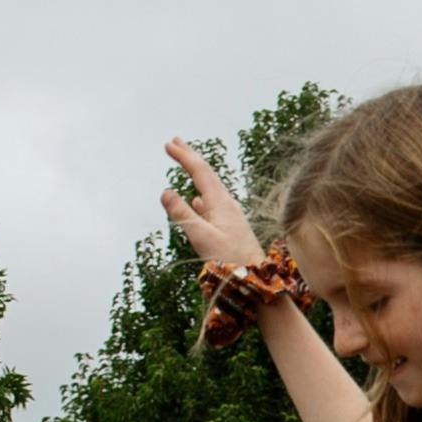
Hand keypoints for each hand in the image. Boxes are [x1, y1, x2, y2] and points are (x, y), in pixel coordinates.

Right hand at [162, 137, 265, 277]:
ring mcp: (230, 215)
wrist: (255, 279)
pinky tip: (197, 201)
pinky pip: (212, 204)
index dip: (184, 156)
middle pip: (207, 174)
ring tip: (185, 165)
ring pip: (210, 188)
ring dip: (195, 174)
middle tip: (175, 142)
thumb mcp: (201, 236)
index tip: (168, 144)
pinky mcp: (231, 227)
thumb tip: (165, 192)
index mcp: (220, 202)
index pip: (200, 171)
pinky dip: (201, 196)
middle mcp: (227, 204)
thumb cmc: (229, 260)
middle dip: (190, 157)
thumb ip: (182, 214)